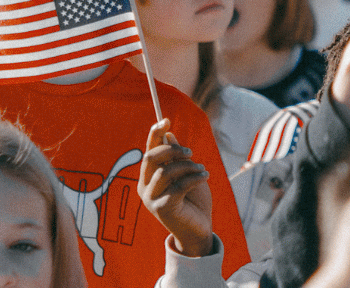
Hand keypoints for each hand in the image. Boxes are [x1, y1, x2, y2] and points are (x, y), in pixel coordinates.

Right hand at [137, 119, 219, 256]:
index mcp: (148, 177)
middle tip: (191, 153)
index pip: (148, 151)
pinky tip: (205, 177)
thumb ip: (176, 158)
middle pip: (151, 157)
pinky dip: (195, 178)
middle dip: (173, 150)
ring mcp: (150, 199)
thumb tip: (168, 134)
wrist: (199, 228)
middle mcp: (144, 187)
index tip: (165, 120)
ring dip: (188, 167)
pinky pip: (178, 186)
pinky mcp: (162, 208)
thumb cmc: (193, 200)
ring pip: (166, 171)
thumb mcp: (186, 174)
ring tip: (202, 170)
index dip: (154, 134)